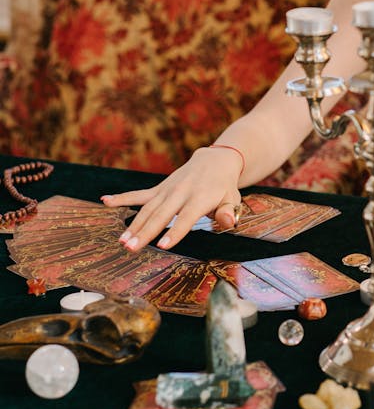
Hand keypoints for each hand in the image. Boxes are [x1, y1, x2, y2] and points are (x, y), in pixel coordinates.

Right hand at [100, 147, 243, 251]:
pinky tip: (106, 201)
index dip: (175, 232)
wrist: (214, 160)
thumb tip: (228, 222)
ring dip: (133, 225)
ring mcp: (168, 189)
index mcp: (200, 198)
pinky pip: (140, 194)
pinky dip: (122, 197)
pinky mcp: (160, 187)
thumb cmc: (224, 186)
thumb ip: (228, 212)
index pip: (186, 218)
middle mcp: (181, 192)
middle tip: (131, 248)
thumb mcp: (232, 198)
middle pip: (161, 215)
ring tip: (121, 241)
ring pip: (148, 208)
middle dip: (145, 232)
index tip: (162, 246)